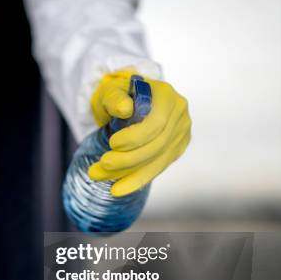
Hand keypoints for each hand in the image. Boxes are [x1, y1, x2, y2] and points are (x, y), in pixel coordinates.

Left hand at [88, 70, 190, 196]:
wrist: (126, 102)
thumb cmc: (118, 95)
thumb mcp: (111, 90)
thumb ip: (115, 98)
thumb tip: (125, 109)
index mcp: (166, 95)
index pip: (157, 122)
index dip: (135, 137)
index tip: (112, 144)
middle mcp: (179, 114)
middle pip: (157, 145)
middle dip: (127, 160)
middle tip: (102, 165)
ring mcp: (180, 133)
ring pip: (157, 161)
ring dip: (128, 174)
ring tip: (100, 177)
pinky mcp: (176, 149)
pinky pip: (157, 168)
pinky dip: (136, 180)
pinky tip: (118, 188)